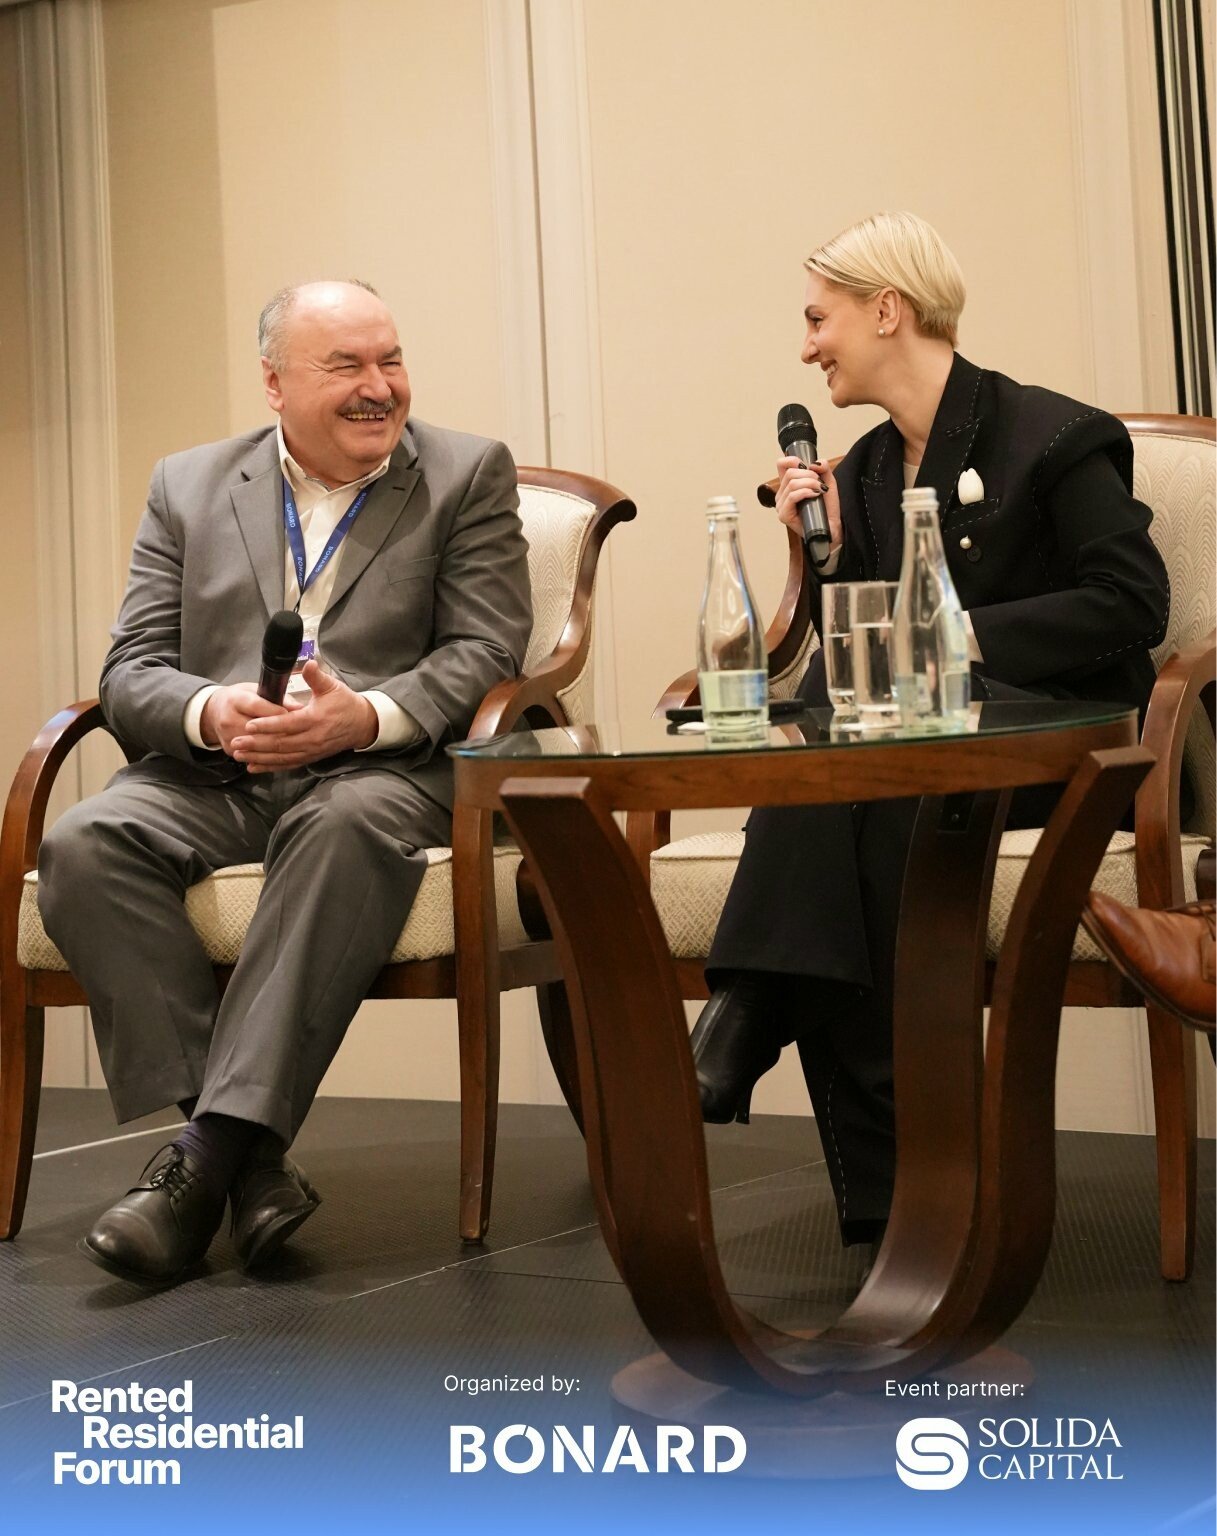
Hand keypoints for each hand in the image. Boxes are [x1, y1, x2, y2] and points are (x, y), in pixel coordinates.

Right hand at [199, 684, 290, 754]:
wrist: (214, 712)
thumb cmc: (238, 699)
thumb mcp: (255, 690)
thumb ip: (277, 697)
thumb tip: (299, 708)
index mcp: (236, 700)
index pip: (258, 707)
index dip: (278, 713)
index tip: (296, 716)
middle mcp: (229, 719)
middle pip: (259, 731)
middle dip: (281, 732)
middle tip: (300, 733)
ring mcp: (228, 737)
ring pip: (257, 746)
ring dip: (276, 746)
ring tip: (293, 744)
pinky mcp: (230, 750)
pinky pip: (252, 755)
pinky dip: (267, 755)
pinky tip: (281, 753)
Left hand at [230, 661, 378, 771]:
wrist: (362, 725)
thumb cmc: (345, 703)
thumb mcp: (333, 687)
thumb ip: (317, 677)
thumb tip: (308, 663)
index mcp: (315, 719)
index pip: (288, 724)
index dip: (268, 725)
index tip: (249, 725)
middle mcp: (312, 739)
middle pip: (281, 744)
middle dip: (257, 744)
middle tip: (236, 742)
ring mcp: (311, 751)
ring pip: (282, 757)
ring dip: (259, 757)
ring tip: (239, 755)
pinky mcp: (310, 758)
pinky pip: (288, 765)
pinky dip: (270, 767)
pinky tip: (253, 767)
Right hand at [775, 455, 841, 549]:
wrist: (832, 527)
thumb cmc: (827, 508)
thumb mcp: (828, 482)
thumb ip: (823, 469)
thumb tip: (814, 463)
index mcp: (788, 486)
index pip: (781, 465)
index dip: (792, 460)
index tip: (806, 465)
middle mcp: (782, 495)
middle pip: (789, 473)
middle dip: (808, 474)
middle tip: (820, 482)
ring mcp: (781, 506)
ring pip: (792, 484)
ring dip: (809, 483)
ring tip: (820, 489)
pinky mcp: (784, 515)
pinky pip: (792, 496)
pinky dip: (805, 492)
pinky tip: (815, 494)